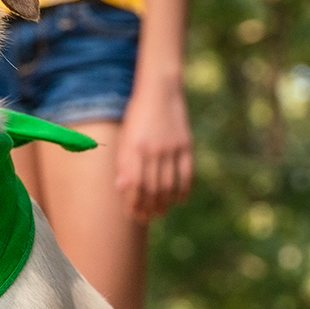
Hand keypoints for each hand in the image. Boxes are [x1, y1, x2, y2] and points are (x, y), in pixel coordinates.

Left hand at [115, 80, 193, 221]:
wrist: (160, 90)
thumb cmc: (137, 115)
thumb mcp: (124, 136)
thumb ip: (124, 162)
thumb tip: (122, 188)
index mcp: (134, 147)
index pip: (134, 185)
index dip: (134, 203)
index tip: (132, 214)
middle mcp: (153, 149)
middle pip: (152, 188)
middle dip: (148, 207)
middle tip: (146, 218)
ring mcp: (172, 148)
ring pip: (170, 185)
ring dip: (165, 203)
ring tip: (160, 212)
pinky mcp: (186, 145)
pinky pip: (187, 174)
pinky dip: (184, 190)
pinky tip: (179, 200)